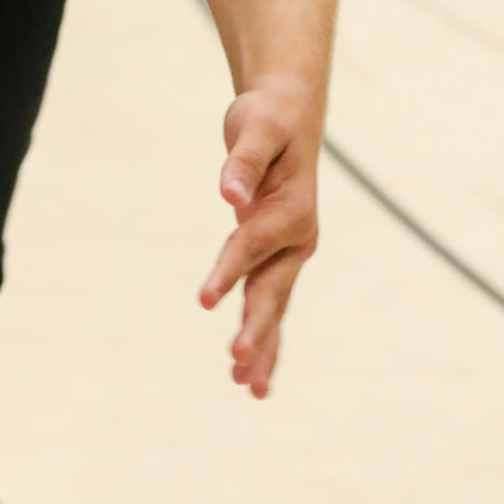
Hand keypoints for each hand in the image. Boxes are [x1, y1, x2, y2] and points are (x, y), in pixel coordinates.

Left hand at [199, 80, 321, 398]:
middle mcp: (297, 238)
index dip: (228, 271)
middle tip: (237, 361)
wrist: (289, 113)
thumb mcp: (255, 128)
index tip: (205, 300)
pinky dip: (263, 336)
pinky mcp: (277, 256)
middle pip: (271, 288)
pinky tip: (248, 371)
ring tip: (249, 389)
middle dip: (256, 327)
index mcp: (293, 209)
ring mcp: (290, 251)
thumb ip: (243, 162)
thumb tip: (228, 194)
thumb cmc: (269, 118)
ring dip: (263, 346)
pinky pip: (270, 301)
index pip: (252, 245)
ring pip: (274, 306)